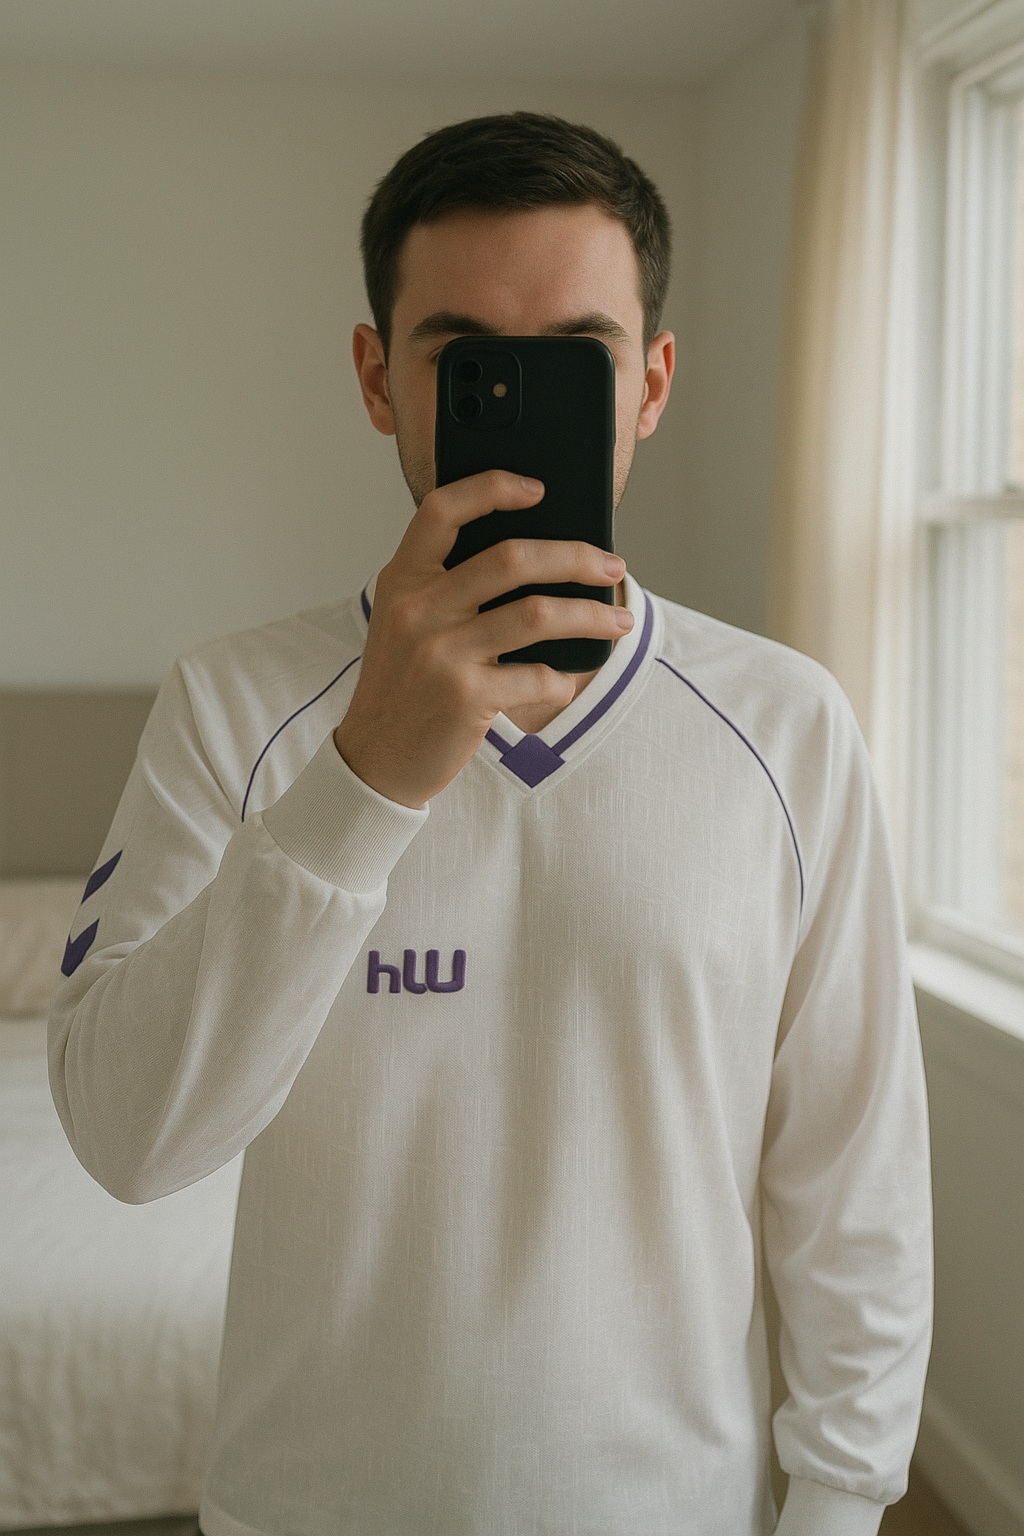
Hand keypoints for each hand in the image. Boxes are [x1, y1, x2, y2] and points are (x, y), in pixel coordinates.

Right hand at [334, 470, 631, 807]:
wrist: (374, 759)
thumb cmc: (404, 686)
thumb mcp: (407, 623)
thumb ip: (449, 588)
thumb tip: (539, 559)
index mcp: (402, 580)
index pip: (442, 510)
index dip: (492, 488)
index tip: (539, 487)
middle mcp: (418, 609)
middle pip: (511, 558)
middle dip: (575, 557)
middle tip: (611, 565)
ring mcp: (440, 652)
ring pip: (536, 613)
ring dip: (590, 615)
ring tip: (619, 620)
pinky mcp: (464, 696)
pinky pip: (537, 675)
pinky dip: (561, 678)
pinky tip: (563, 681)